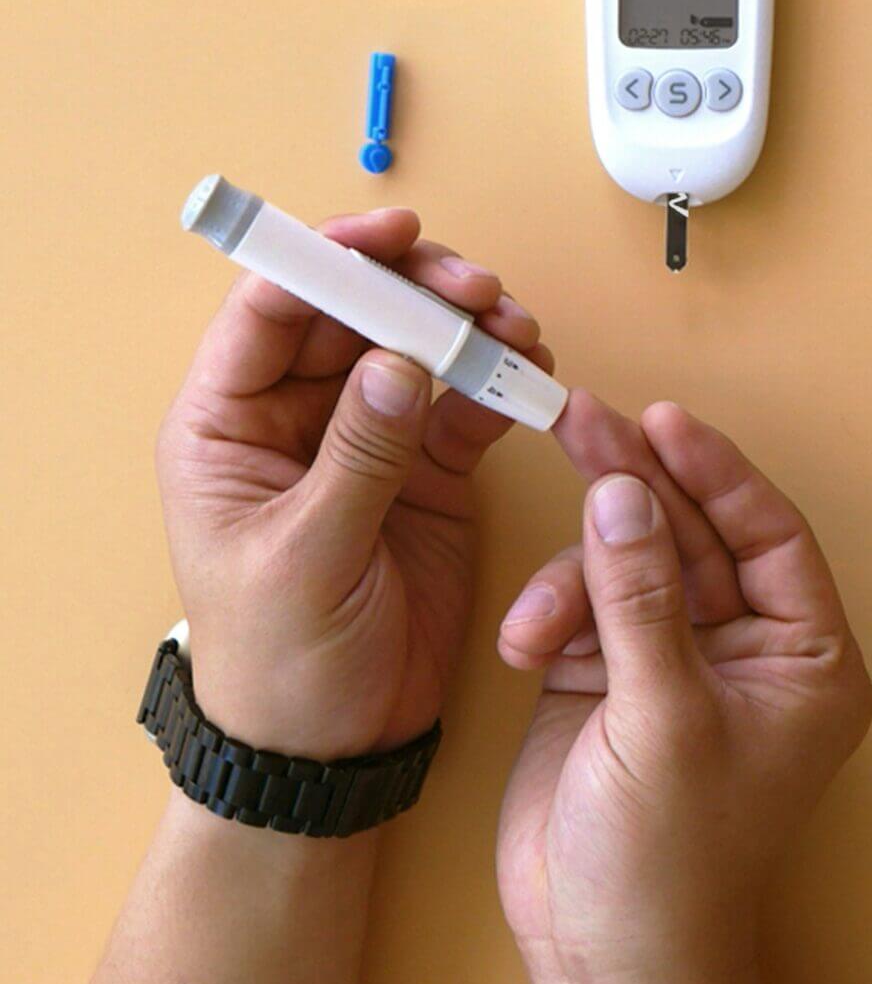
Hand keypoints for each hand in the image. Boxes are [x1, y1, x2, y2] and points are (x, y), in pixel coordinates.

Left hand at [156, 208, 551, 758]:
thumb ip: (356, 457)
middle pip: (354, 313)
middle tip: (478, 291)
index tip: (390, 236)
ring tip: (518, 332)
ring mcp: (368, 439)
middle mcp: (296, 419)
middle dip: (418, 289)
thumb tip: (400, 364)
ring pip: (418, 347)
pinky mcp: (429, 470)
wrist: (334, 747)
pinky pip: (467, 401)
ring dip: (470, 328)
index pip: (268, 313)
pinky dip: (502, 381)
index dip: (325, 261)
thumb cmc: (282, 663)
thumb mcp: (308, 558)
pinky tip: (531, 374)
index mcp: (228, 429)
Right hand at [495, 395, 871, 983]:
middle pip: (697, 533)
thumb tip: (626, 491)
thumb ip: (643, 597)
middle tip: (583, 421)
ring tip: (540, 620)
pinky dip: (552, 614)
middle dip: (638, 486)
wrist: (604, 951)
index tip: (663, 422)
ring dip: (579, 572)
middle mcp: (749, 649)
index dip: (718, 472)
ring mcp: (677, 659)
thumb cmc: (670, 861)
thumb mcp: (663, 717)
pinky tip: (528, 645)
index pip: (771, 534)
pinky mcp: (612, 674)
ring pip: (631, 562)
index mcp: (805, 659)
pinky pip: (585, 605)